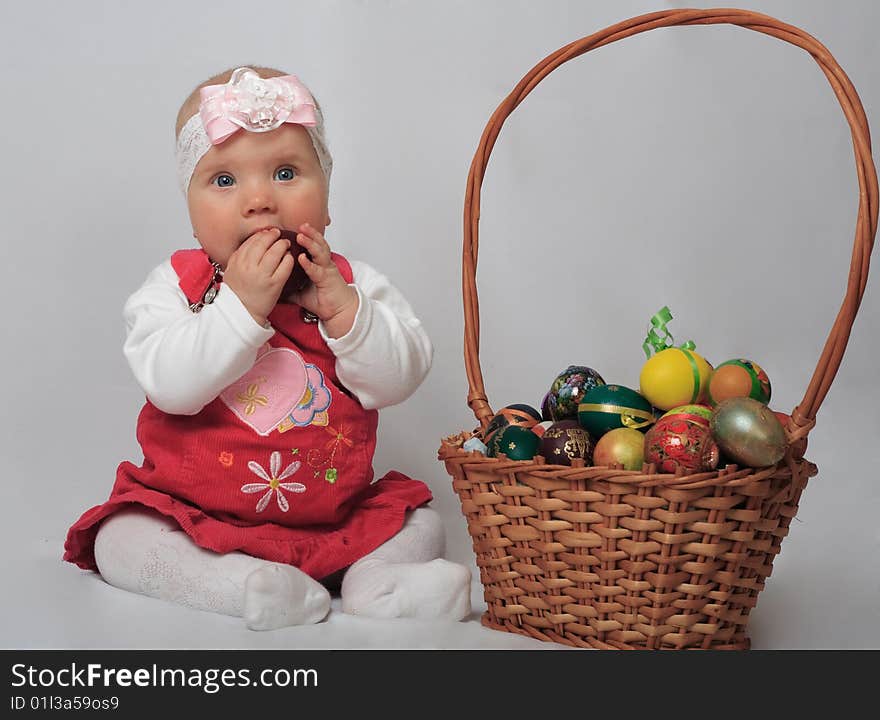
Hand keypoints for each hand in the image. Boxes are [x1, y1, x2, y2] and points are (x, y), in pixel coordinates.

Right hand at [223, 228, 294, 325]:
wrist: (243, 312)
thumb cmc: (238, 294)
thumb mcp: (231, 272)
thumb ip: (237, 257)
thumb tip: (248, 243)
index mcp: (237, 262)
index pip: (250, 241)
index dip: (260, 234)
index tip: (266, 232)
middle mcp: (249, 267)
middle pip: (263, 243)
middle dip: (272, 236)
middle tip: (278, 234)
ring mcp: (262, 275)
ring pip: (275, 252)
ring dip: (282, 245)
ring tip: (286, 244)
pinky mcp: (274, 284)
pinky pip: (285, 266)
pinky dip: (289, 259)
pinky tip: (290, 258)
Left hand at [289, 223, 358, 337]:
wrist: (339, 311)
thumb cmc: (324, 301)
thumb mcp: (301, 293)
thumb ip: (290, 288)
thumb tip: (275, 288)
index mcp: (318, 264)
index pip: (312, 247)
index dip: (304, 237)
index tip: (292, 231)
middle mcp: (324, 264)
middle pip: (318, 244)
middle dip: (310, 233)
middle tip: (300, 225)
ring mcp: (327, 270)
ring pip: (320, 252)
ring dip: (311, 243)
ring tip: (301, 235)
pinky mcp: (328, 279)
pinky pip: (318, 269)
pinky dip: (309, 264)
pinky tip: (302, 258)